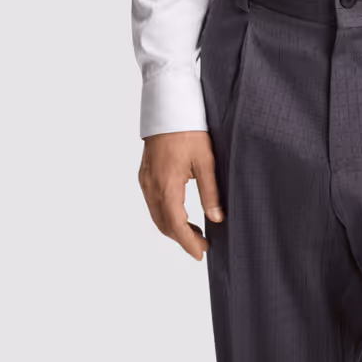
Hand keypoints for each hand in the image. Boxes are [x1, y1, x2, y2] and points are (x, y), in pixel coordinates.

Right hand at [138, 130, 224, 259]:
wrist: (168, 107)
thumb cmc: (189, 130)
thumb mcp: (205, 160)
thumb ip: (211, 192)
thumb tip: (217, 219)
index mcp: (167, 186)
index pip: (176, 226)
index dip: (189, 243)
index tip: (201, 253)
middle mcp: (151, 187)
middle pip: (164, 225)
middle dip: (182, 239)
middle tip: (202, 245)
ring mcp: (145, 181)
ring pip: (156, 215)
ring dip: (173, 228)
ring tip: (194, 232)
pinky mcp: (145, 175)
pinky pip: (152, 203)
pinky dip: (165, 215)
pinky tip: (179, 213)